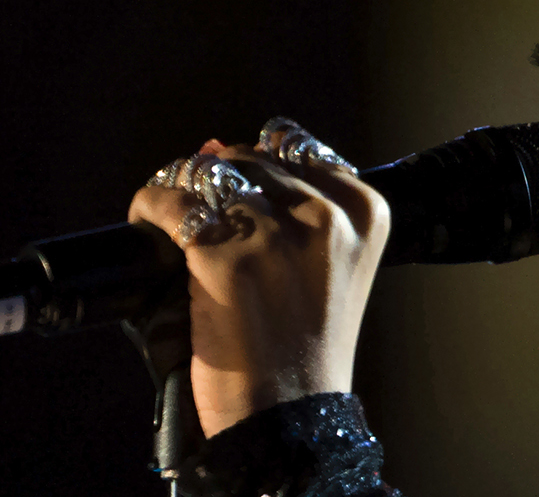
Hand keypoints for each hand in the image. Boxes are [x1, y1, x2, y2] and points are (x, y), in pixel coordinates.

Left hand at [128, 122, 389, 437]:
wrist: (291, 414)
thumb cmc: (306, 344)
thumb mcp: (329, 266)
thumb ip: (290, 202)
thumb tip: (209, 144)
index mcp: (367, 212)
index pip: (299, 147)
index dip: (259, 166)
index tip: (241, 194)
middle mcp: (330, 217)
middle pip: (251, 157)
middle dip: (218, 179)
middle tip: (202, 217)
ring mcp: (278, 236)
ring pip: (210, 174)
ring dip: (183, 191)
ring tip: (173, 221)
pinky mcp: (227, 259)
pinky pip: (172, 205)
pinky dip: (151, 210)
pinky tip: (149, 227)